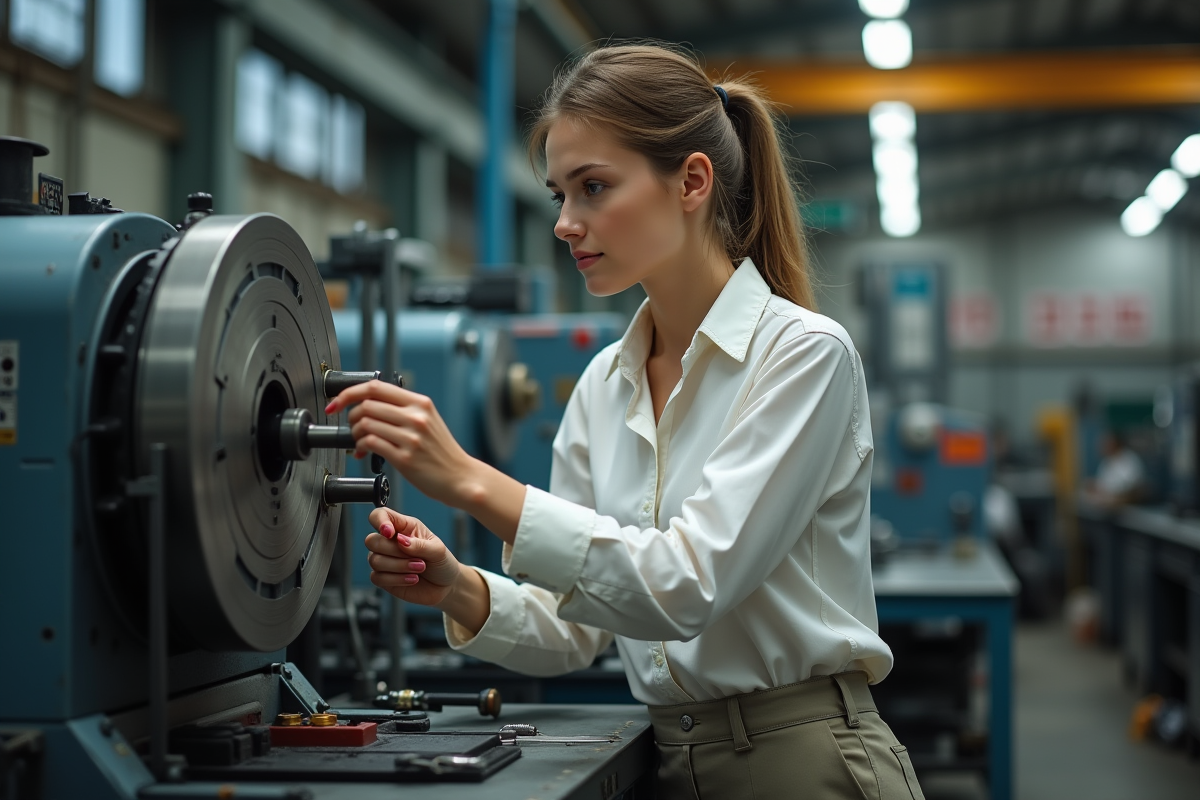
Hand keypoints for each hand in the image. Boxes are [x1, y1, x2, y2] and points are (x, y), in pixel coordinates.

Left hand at [325, 380, 477, 506]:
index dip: (349, 393)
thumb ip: (403, 409)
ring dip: (355, 434)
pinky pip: (371, 443)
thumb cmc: (442, 452)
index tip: (336, 402)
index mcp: (420, 403)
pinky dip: (360, 446)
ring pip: (365, 424)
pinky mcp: (405, 458)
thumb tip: (369, 403)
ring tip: (359, 442)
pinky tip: (363, 452)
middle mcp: (416, 416)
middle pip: (366, 405)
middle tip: (353, 427)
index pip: (375, 387)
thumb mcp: (428, 420)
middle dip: (351, 417)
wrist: (461, 477)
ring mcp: (411, 437)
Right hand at [365, 507, 460, 606]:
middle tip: (419, 559)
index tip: (390, 533)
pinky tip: (412, 579)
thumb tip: (400, 540)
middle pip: (371, 540)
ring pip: (375, 560)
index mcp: (403, 527)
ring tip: (420, 569)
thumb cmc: (441, 563)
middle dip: (395, 551)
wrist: (446, 587)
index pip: (379, 515)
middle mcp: (390, 542)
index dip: (379, 521)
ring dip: (399, 566)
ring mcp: (385, 560)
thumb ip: (419, 545)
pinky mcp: (384, 578)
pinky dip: (396, 579)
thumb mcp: (437, 550)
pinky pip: (377, 578)